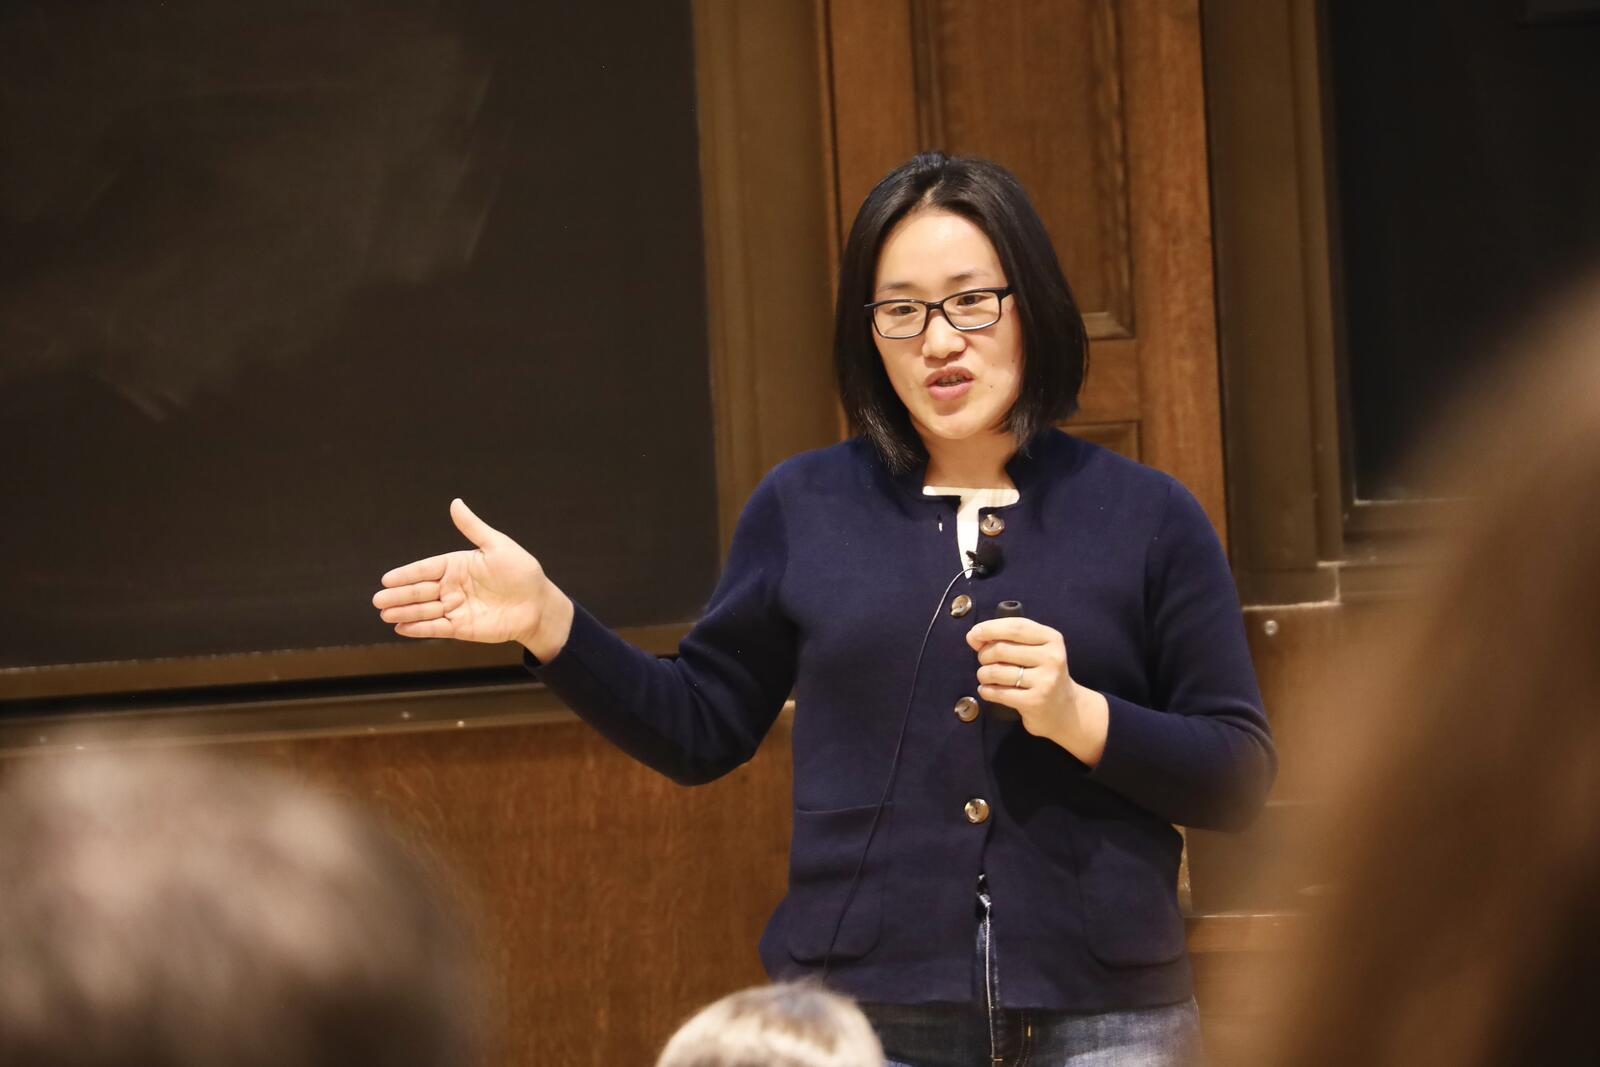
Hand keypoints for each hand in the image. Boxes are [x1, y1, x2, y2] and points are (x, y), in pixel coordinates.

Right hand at [372, 499, 573, 659]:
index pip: (426, 569)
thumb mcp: (497, 546)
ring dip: (404, 612)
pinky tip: (401, 628)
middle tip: (377, 600)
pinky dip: (419, 628)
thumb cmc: (521, 572)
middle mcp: (453, 586)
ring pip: (425, 610)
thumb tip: (455, 502)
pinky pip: (437, 627)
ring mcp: (456, 607)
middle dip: (399, 595)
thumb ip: (473, 528)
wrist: (538, 604)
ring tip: (384, 614)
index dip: (406, 574)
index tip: (386, 579)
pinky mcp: (462, 627)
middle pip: (420, 591)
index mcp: (458, 565)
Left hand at [966, 616, 1108, 766]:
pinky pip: (998, 692)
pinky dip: (986, 690)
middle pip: (1002, 649)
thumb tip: (973, 636)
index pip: (1015, 627)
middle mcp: (1052, 658)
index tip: (974, 634)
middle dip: (984, 654)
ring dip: (983, 674)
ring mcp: (1045, 681)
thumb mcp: (1034, 650)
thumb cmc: (1041, 673)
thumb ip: (1007, 638)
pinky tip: (987, 690)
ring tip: (986, 677)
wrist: (1064, 709)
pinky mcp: (1035, 702)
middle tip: (984, 661)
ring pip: (996, 671)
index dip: (990, 629)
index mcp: (1052, 639)